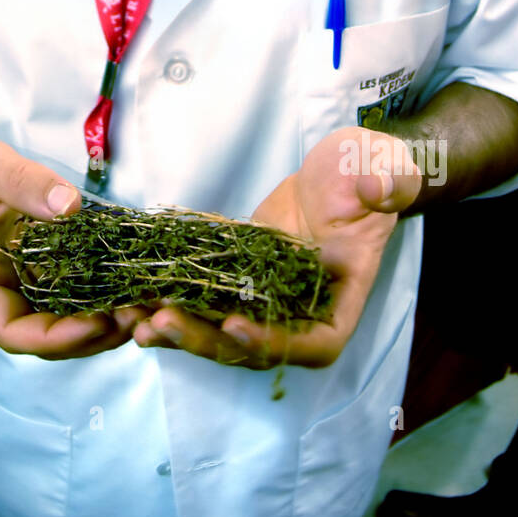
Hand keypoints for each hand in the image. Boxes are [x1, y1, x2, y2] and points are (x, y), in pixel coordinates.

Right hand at [0, 137, 146, 359]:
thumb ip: (21, 182)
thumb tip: (69, 205)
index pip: (13, 333)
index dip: (57, 337)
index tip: (99, 321)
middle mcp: (0, 297)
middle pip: (47, 338)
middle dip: (93, 335)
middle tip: (138, 316)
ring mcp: (25, 288)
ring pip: (66, 323)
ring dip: (107, 322)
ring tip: (146, 306)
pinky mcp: (46, 274)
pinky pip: (76, 294)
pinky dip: (105, 296)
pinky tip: (137, 285)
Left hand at [134, 126, 420, 368]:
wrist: (342, 169)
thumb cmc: (369, 173)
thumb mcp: (384, 170)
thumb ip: (386, 181)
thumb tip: (378, 184)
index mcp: (340, 303)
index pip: (311, 345)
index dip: (271, 343)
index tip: (233, 324)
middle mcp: (300, 314)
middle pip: (250, 346)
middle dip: (203, 339)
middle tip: (160, 322)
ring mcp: (265, 299)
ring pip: (217, 328)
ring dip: (176, 329)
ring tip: (132, 318)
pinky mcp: (237, 277)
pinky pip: (202, 296)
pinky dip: (168, 298)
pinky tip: (131, 293)